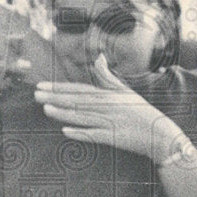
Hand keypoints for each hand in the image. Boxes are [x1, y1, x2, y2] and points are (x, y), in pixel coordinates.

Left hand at [33, 54, 184, 162]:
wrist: (160, 134)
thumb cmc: (141, 112)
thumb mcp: (125, 91)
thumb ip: (108, 76)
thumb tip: (98, 58)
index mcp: (108, 95)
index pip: (79, 89)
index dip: (59, 87)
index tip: (42, 86)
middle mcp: (108, 106)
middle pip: (77, 101)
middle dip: (56, 98)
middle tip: (36, 95)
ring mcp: (111, 122)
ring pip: (83, 116)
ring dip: (64, 113)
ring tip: (46, 109)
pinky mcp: (115, 138)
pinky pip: (95, 135)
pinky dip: (81, 133)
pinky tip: (66, 132)